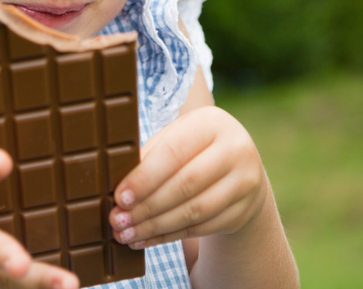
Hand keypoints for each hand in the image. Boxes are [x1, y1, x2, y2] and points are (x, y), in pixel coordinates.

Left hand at [108, 106, 266, 249]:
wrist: (241, 169)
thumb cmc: (195, 150)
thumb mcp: (177, 138)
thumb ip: (151, 156)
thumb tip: (120, 188)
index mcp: (212, 123)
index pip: (174, 152)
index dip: (144, 178)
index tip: (119, 197)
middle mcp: (235, 150)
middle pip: (185, 184)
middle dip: (146, 206)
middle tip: (118, 220)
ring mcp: (244, 183)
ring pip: (194, 211)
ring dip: (155, 226)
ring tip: (127, 234)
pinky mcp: (242, 212)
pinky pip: (201, 228)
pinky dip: (169, 236)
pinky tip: (147, 239)